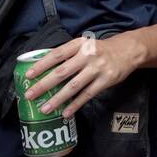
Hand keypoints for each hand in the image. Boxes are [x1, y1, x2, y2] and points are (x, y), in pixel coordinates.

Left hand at [23, 33, 141, 117]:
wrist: (128, 50)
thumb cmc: (100, 50)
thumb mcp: (85, 45)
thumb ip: (68, 54)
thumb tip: (45, 69)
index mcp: (79, 44)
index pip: (57, 54)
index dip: (41, 65)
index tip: (28, 75)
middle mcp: (88, 55)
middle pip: (62, 72)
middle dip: (44, 84)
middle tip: (29, 95)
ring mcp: (97, 68)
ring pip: (74, 86)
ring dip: (57, 98)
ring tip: (44, 108)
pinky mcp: (106, 80)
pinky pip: (87, 94)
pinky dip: (75, 105)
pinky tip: (65, 113)